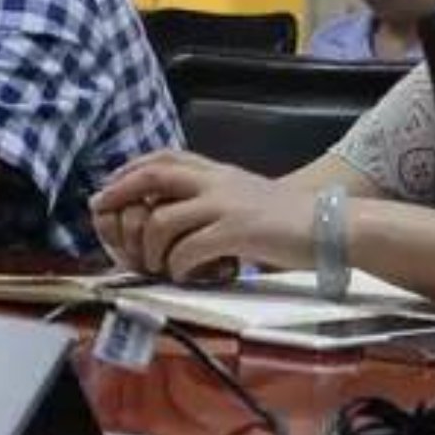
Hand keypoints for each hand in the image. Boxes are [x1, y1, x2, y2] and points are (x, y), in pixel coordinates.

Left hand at [91, 151, 315, 280]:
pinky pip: (188, 250)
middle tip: (103, 217)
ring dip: (151, 249)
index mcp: (217, 171)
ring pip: (162, 220)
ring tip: (158, 267)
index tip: (107, 190)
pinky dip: (178, 268)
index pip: (162, 158)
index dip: (129, 171)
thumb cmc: (285, 222)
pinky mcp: (236, 232)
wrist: (331, 227)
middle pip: (153, 176)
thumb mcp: (241, 199)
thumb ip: (207, 201)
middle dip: (120, 196)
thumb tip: (163, 218)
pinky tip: (187, 277)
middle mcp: (216, 181)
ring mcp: (225, 205)